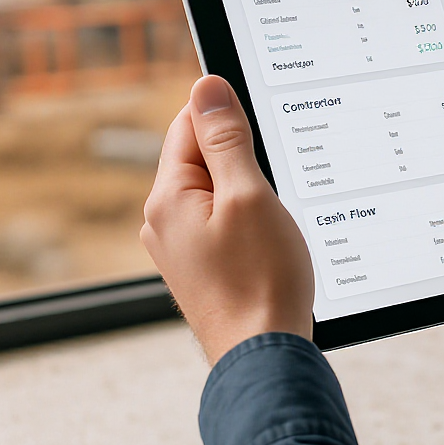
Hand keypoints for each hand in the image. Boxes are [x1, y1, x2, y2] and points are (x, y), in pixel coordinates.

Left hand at [141, 76, 314, 364]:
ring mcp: (182, 247)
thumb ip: (226, 138)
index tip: (265, 119)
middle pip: (202, 155)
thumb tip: (207, 87)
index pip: (189, 124)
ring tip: (277, 212)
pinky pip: (223, 219)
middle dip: (243, 153)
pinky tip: (272, 235)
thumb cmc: (262, 280)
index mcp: (168, 199)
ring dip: (249, 187)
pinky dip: (249, 215)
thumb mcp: (249, 195)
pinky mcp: (203, 266)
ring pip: (217, 189)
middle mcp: (165, 222)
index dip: (229, 113)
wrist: (266, 357)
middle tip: (278, 174)